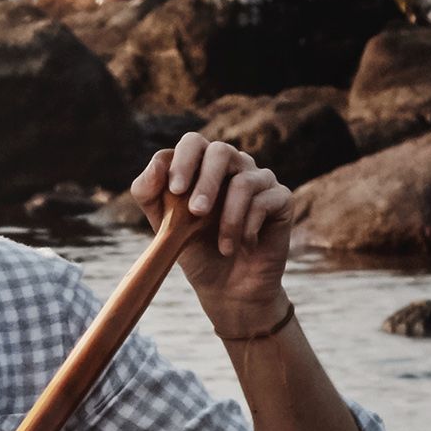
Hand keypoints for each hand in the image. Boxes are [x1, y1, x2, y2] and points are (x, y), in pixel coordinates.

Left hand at [123, 132, 300, 343]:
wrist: (227, 287)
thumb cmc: (195, 250)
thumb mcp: (164, 224)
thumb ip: (150, 193)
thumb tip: (158, 162)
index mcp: (202, 165)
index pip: (193, 142)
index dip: (183, 161)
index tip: (175, 189)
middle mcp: (233, 165)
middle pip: (221, 151)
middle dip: (206, 181)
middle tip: (196, 213)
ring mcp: (260, 179)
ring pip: (244, 180)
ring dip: (228, 218)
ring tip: (223, 247)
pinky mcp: (281, 198)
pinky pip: (265, 201)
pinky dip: (248, 227)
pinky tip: (243, 245)